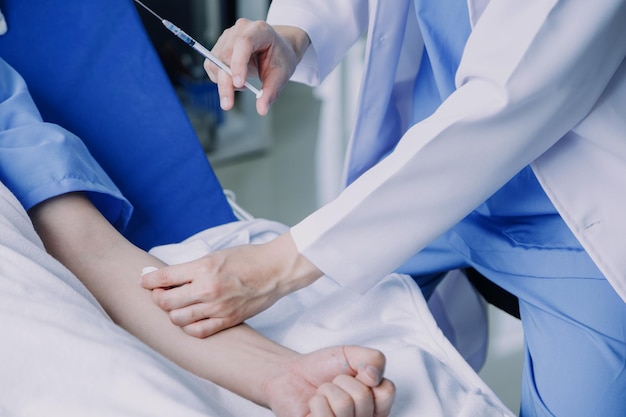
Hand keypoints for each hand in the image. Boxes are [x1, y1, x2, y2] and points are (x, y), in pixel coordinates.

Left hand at [140, 232, 322, 336]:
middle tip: (160, 293)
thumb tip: (167, 277)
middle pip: (166, 302)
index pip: (164, 277)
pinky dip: (189, 327)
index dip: (148, 280)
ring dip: (172, 313)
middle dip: (157, 297)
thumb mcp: (215, 255)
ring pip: (178, 319)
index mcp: (203, 268)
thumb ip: (191, 268)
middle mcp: (207, 289)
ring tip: (177, 306)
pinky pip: (198, 331)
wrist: (275, 270)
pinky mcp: (228, 320)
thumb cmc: (247, 259)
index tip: (145, 281)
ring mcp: (217, 307)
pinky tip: (191, 319)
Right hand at [206, 18, 309, 114]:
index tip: (238, 84)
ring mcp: (227, 37)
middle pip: (225, 55)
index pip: (244, 43)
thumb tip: (261, 109)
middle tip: (228, 104)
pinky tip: (235, 80)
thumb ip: (271, 92)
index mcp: (260, 30)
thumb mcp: (281, 75)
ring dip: (224, 82)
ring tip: (243, 85)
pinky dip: (220, 79)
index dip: (238, 63)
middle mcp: (240, 30)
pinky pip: (212, 66)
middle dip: (225, 82)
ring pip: (215, 62)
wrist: (276, 49)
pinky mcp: (219, 47)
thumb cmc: (279, 57)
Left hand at [266, 346, 395, 416]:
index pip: (387, 392)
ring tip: (323, 394)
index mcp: (375, 403)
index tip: (355, 375)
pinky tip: (315, 405)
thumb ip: (373, 358)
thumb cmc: (323, 369)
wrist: (292, 375)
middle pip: (363, 397)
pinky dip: (316, 402)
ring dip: (327, 391)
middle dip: (342, 382)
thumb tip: (374, 376)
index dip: (367, 376)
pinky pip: (325, 416)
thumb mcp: (352, 354)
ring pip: (343, 404)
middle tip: (334, 384)